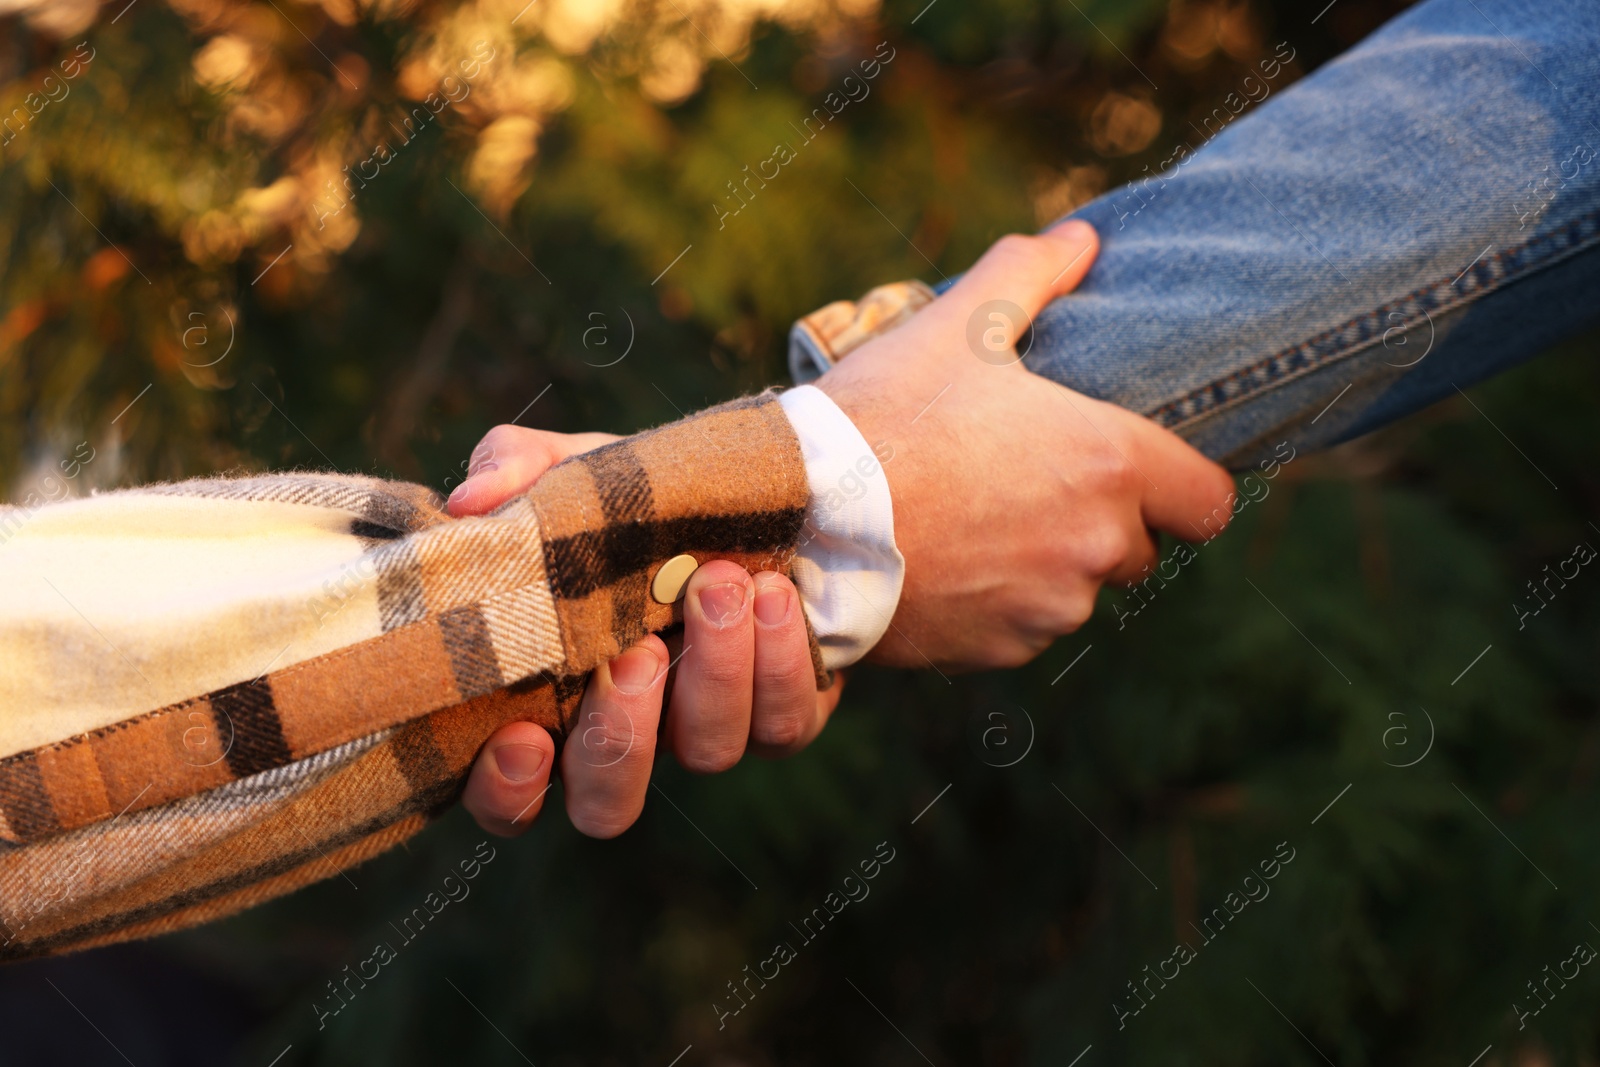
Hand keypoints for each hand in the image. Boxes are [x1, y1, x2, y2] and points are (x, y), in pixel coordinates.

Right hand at [446, 424, 845, 838]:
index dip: (509, 790)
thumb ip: (514, 468)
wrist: (758, 488)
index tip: (524, 736)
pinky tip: (773, 592)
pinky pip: (784, 724)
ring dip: (715, 671)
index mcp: (552, 699)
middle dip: (619, 736)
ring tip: (721, 581)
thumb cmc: (638, 498)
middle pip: (607, 804)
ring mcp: (705, 732)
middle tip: (637, 651)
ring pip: (706, 752)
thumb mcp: (572, 470)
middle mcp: (629, 735)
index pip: (509, 794)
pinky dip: (779, 659)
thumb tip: (468, 502)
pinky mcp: (782, 715)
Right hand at [815, 220, 1235, 669]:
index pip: (1209, 502)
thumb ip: (1030, 274)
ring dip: (1050, 563)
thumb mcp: (955, 325)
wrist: (798, 519)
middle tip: (1036, 482)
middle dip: (1104, 520)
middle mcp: (1095, 548)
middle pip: (1140, 547)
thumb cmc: (884, 415)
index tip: (1145, 469)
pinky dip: (999, 602)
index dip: (1185, 484)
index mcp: (1108, 464)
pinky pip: (1023, 628)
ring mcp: (1047, 610)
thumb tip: (1081, 238)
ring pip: (1078, 590)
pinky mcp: (998, 652)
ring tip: (978, 519)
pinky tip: (947, 561)